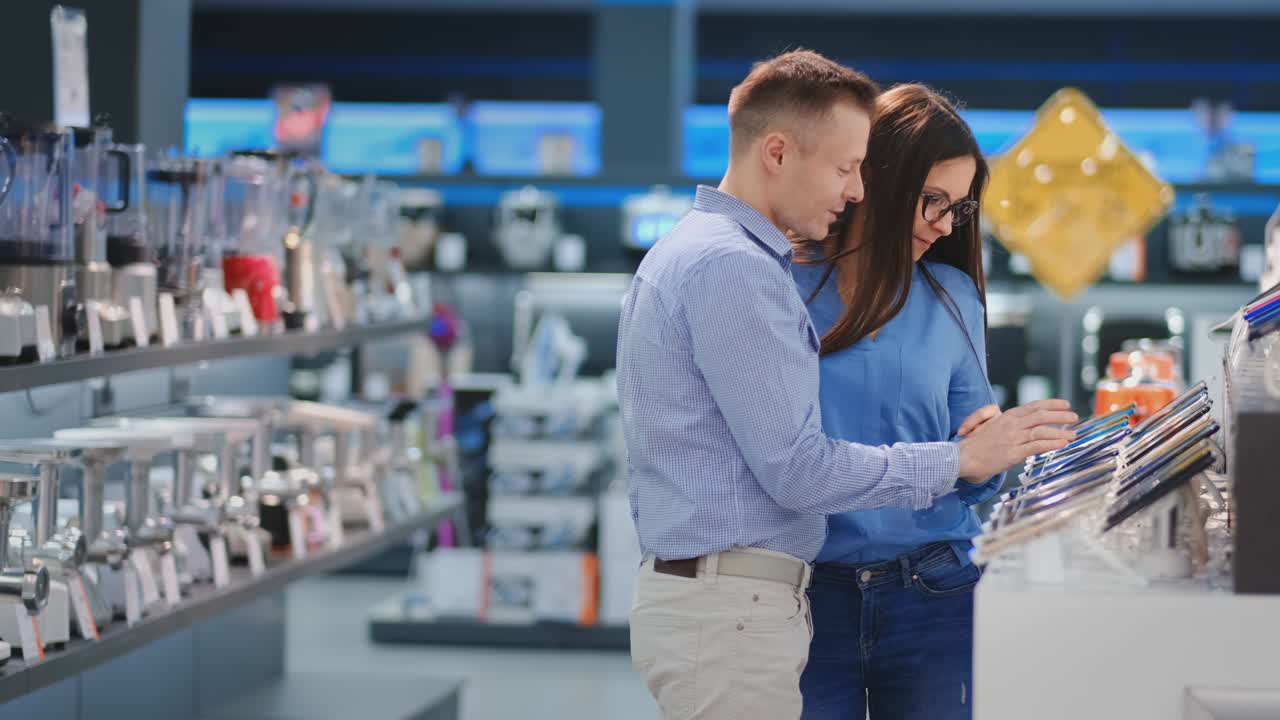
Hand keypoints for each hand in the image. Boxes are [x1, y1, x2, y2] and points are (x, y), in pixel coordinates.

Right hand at [957, 399, 1077, 482]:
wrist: (964, 457)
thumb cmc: (975, 443)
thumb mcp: (989, 423)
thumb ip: (1004, 418)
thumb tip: (1017, 418)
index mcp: (1007, 416)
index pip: (1034, 406)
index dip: (1051, 404)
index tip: (1065, 404)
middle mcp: (1012, 424)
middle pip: (1041, 416)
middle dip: (1060, 415)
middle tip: (1074, 417)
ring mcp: (1013, 438)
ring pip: (1042, 431)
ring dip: (1060, 431)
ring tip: (1073, 434)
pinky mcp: (1013, 452)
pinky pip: (1037, 446)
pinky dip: (1051, 444)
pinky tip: (1062, 444)